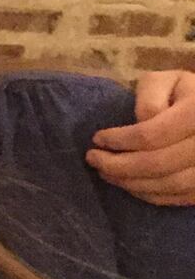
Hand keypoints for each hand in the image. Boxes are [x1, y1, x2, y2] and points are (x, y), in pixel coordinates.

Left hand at [87, 69, 194, 205]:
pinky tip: (130, 184)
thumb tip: (139, 125)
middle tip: (93, 159)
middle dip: (118, 165)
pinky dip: (150, 194)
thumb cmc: (186, 92)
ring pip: (169, 184)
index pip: (152, 135)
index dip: (119, 140)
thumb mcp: (166, 81)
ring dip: (130, 183)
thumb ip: (149, 98)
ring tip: (106, 173)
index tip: (97, 139)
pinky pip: (180, 197)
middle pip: (159, 164)